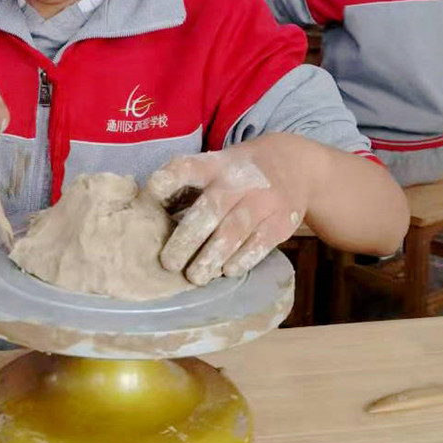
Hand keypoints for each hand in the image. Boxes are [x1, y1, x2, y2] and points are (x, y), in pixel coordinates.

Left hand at [147, 134, 314, 285]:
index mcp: (213, 166)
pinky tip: (226, 271)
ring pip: (233, 232)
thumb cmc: (238, 173)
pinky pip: (259, 244)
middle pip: (209, 210)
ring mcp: (261, 201)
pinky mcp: (279, 222)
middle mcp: (236, 182)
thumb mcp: (215, 166)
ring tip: (194, 277)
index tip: (151, 194)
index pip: (186, 168)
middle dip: (186, 239)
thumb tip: (148, 217)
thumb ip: (186, 187)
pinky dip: (241, 259)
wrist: (294, 165)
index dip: (167, 181)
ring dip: (211, 257)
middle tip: (169, 262)